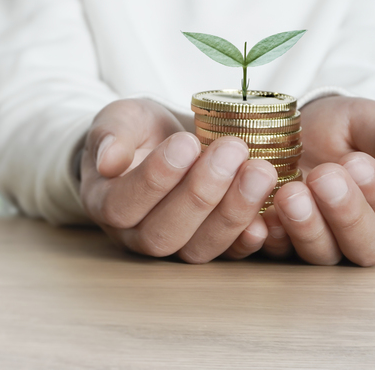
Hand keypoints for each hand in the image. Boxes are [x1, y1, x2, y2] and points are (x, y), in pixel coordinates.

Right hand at [79, 98, 277, 262]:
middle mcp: (135, 235)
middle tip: (232, 150)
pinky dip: (250, 238)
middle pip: (164, 233)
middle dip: (202, 194)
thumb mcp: (120, 119)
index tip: (186, 143)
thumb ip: (111, 134)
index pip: (123, 204)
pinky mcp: (209, 246)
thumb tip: (108, 161)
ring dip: (233, 212)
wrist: (162, 142)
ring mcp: (174, 245)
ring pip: (198, 248)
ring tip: (260, 171)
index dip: (155, 178)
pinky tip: (270, 211)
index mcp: (104, 202)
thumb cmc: (136, 132)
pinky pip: (228, 255)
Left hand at [261, 96, 374, 265]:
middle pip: (365, 246)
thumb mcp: (365, 120)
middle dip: (345, 214)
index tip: (354, 162)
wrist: (286, 125)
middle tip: (323, 178)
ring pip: (322, 254)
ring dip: (307, 227)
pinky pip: (275, 251)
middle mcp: (356, 230)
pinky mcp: (277, 240)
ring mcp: (316, 239)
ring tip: (290, 194)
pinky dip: (269, 236)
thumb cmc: (337, 126)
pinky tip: (262, 217)